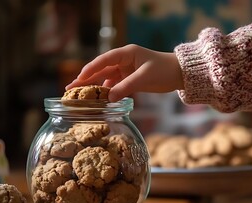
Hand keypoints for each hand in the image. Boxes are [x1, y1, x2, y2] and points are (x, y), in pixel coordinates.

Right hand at [65, 44, 183, 101]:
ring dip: (96, 86)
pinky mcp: (132, 79)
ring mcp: (127, 70)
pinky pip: (116, 85)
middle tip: (71, 88)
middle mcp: (124, 60)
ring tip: (81, 95)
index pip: (104, 60)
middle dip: (87, 79)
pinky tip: (101, 99)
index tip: (79, 78)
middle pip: (102, 69)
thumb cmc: (164, 70)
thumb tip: (108, 99)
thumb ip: (126, 87)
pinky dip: (108, 92)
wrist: (180, 74)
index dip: (90, 69)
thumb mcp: (144, 78)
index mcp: (126, 53)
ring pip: (107, 78)